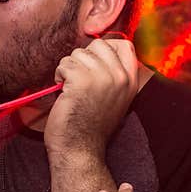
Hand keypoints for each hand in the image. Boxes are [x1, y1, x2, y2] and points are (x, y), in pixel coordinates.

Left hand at [44, 39, 138, 160]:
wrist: (80, 148)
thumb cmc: (91, 125)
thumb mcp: (115, 98)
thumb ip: (114, 75)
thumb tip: (102, 48)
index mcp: (131, 82)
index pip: (125, 45)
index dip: (105, 47)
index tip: (94, 62)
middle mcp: (120, 77)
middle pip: (99, 43)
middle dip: (84, 57)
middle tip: (80, 78)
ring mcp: (102, 77)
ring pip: (78, 53)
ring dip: (69, 68)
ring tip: (71, 88)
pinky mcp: (82, 80)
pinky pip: (65, 64)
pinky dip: (59, 76)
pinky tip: (64, 92)